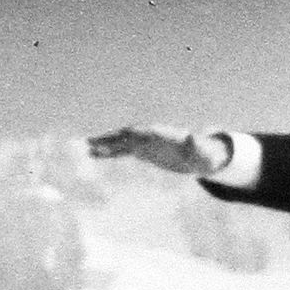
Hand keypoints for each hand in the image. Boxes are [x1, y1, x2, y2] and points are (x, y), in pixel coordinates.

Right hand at [87, 124, 231, 174]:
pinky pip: (122, 151)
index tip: (111, 138)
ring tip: (85, 149)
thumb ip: (198, 144)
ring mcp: (145, 143)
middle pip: (126, 136)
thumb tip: (194, 138)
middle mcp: (150, 136)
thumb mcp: (203, 151)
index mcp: (162, 135)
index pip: (142, 133)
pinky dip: (109, 153)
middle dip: (109, 139)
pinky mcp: (142, 151)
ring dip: (104, 146)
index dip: (128, 135)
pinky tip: (94, 156)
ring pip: (121, 143)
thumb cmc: (204, 154)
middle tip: (89, 143)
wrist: (201, 156)